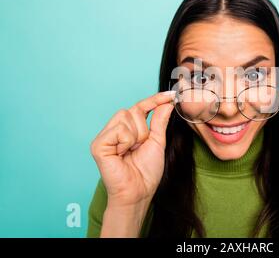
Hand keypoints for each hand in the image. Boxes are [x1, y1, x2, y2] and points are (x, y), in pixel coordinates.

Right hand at [90, 91, 174, 207]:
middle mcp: (114, 130)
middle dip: (143, 128)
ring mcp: (105, 137)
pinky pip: (118, 130)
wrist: (139, 191)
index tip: (171, 95)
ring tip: (131, 151)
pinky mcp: (98, 144)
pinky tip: (122, 154)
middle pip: (132, 110)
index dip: (154, 100)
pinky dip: (126, 141)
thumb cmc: (146, 172)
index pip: (140, 107)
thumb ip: (160, 121)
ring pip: (125, 116)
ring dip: (136, 135)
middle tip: (140, 146)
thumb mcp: (158, 141)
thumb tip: (166, 102)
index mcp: (128, 129)